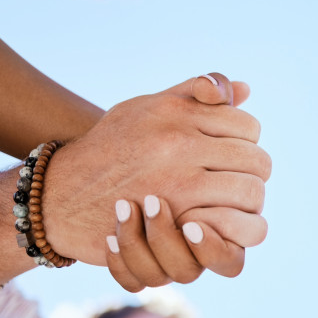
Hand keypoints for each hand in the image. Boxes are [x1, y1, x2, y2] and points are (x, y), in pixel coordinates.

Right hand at [42, 73, 270, 266]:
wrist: (61, 194)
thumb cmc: (111, 146)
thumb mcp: (146, 107)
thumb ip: (194, 93)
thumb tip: (244, 88)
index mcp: (177, 114)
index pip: (247, 127)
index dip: (246, 142)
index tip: (231, 154)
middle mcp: (180, 144)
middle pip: (256, 161)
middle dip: (252, 174)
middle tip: (237, 182)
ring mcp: (179, 185)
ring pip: (251, 193)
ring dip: (248, 203)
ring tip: (233, 204)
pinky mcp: (174, 221)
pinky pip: (231, 225)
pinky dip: (234, 228)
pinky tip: (221, 224)